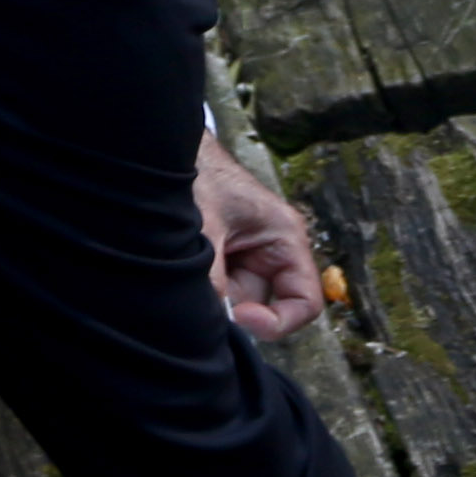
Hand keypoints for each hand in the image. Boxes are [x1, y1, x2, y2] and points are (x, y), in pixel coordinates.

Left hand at [196, 132, 320, 343]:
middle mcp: (272, 252)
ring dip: (210, 294)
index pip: (305, 302)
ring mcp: (247, 257)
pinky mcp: (224, 259)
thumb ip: (212, 274)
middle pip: (262, 306)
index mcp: (285, 238)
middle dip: (230, 305)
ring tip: (187, 262)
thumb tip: (213, 319)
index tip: (239, 318)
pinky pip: (217, 289)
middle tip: (199, 287)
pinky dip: (200, 286)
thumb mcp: (206, 227)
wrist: (170, 154)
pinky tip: (184, 263)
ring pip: (234, 300)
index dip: (277, 322)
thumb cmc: (200, 174)